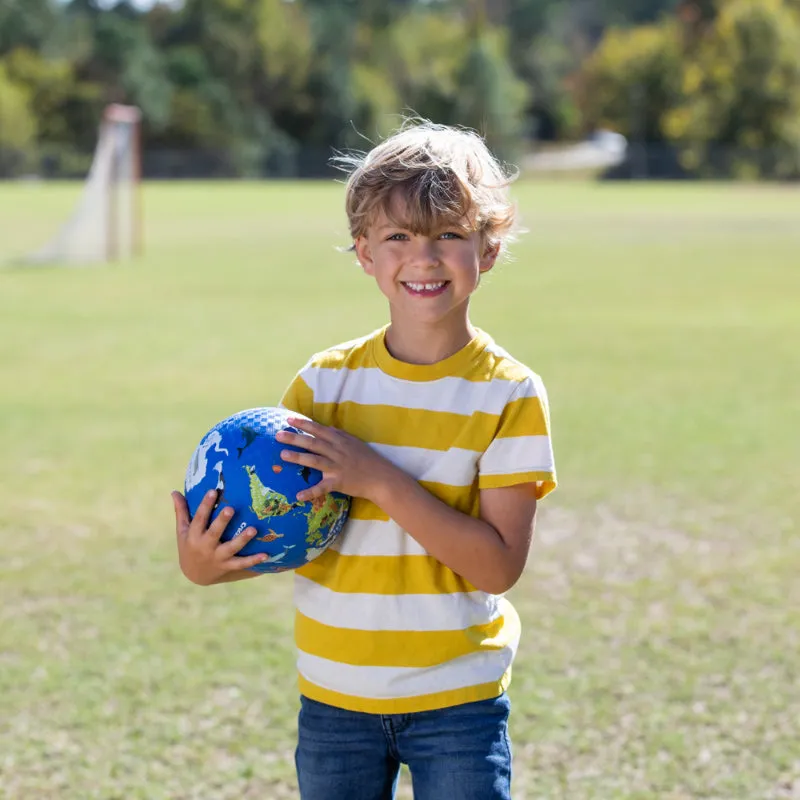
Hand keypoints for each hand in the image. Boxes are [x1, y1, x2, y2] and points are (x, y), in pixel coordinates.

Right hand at [172, 489, 267, 584]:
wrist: (194, 575)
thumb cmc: (189, 546)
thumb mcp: (182, 531)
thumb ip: (181, 511)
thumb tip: (174, 491)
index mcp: (193, 536)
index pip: (199, 518)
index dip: (205, 505)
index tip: (213, 491)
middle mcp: (205, 546)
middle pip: (214, 533)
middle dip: (222, 522)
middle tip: (231, 509)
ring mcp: (217, 557)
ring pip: (230, 548)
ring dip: (242, 540)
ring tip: (253, 529)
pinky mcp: (227, 566)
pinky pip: (241, 563)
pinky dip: (253, 560)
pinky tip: (266, 555)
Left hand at [276, 417, 394, 502]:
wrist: (381, 477)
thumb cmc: (368, 459)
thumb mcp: (355, 442)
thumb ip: (340, 435)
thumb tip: (328, 427)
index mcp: (340, 441)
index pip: (319, 430)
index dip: (303, 424)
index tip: (289, 419)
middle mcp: (337, 451)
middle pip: (313, 443)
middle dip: (295, 438)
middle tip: (278, 435)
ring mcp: (337, 467)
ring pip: (315, 460)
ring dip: (298, 458)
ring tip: (282, 455)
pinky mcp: (339, 482)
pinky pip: (322, 488)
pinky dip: (310, 492)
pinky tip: (298, 495)